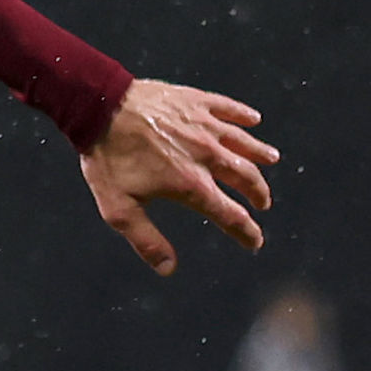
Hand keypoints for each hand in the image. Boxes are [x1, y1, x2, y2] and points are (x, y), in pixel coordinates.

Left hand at [80, 78, 275, 275]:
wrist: (99, 108)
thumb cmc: (108, 159)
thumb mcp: (119, 209)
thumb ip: (146, 240)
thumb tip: (168, 269)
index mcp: (191, 184)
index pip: (230, 215)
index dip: (246, 232)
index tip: (254, 242)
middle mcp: (207, 155)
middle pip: (246, 177)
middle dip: (257, 193)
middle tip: (262, 201)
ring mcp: (205, 126)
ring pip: (244, 142)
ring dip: (260, 154)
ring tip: (271, 160)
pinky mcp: (196, 101)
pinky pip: (229, 109)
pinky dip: (244, 116)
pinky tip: (253, 120)